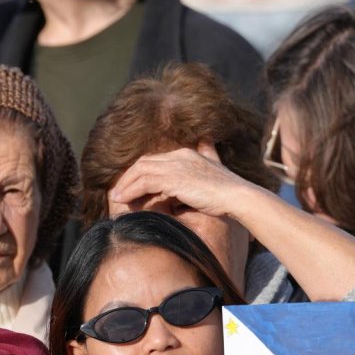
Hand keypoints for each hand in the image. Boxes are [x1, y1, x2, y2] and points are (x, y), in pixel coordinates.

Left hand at [108, 143, 267, 219]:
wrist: (239, 197)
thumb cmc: (226, 195)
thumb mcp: (209, 178)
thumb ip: (196, 175)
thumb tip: (186, 181)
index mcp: (187, 154)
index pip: (154, 160)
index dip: (139, 172)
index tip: (129, 186)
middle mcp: (180, 156)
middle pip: (143, 162)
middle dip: (128, 177)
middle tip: (117, 191)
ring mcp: (177, 165)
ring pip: (140, 171)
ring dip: (125, 185)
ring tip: (116, 198)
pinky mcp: (174, 178)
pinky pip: (144, 182)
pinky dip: (131, 190)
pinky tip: (123, 200)